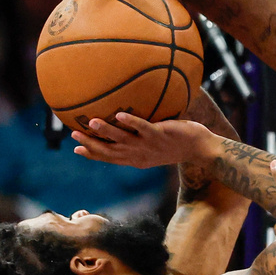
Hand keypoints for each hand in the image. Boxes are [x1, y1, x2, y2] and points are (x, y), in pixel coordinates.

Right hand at [71, 112, 213, 168]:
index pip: (110, 158)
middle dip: (91, 144)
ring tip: (91, 123)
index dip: (93, 154)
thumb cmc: (177, 144)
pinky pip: (143, 128)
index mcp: (137, 159)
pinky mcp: (160, 135)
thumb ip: (140, 140)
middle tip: (74, 135)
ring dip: (106, 132)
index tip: (76, 149)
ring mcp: (150, 145)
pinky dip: (131, 122)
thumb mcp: (155, 147)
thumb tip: (127, 126)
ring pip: (123, 140)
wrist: (201, 149)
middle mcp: (140, 155)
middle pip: (110, 152)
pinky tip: (119, 115)